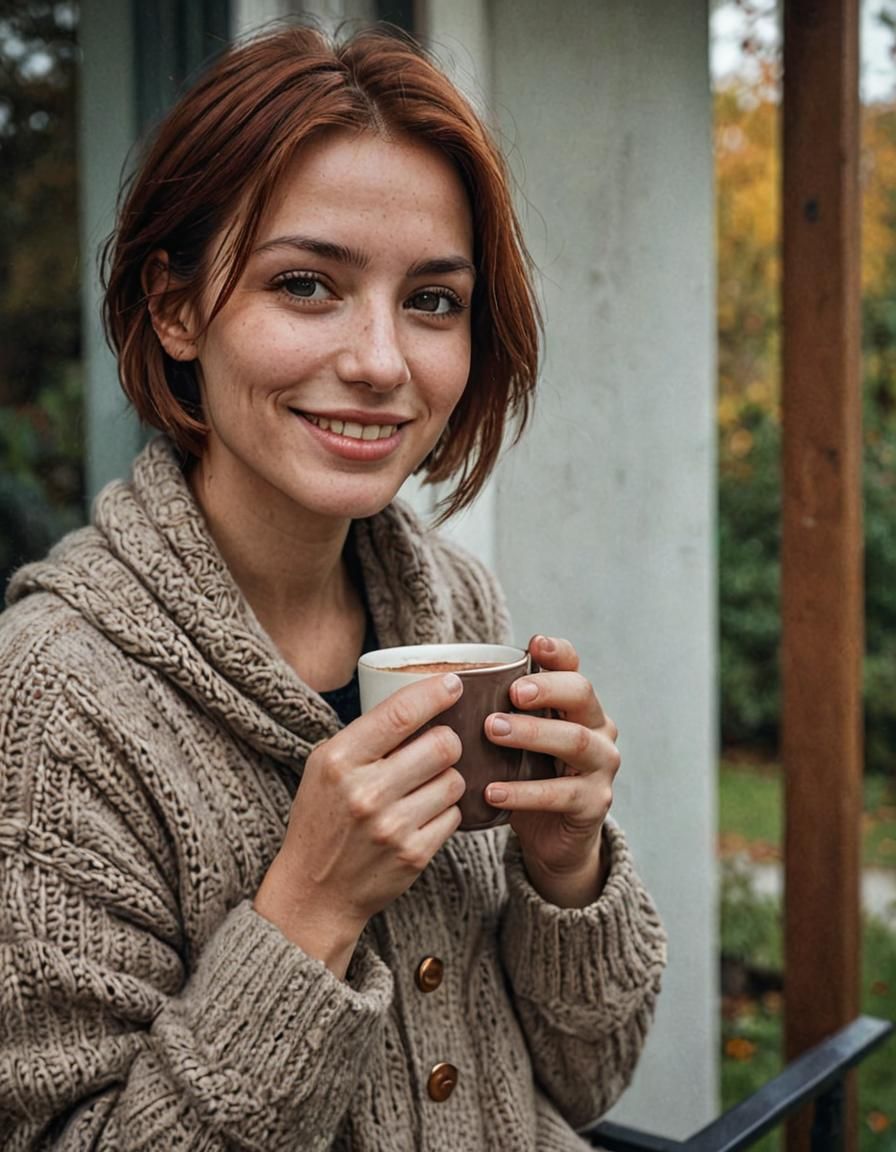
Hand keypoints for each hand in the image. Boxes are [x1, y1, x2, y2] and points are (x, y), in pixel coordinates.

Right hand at [254, 672, 465, 975]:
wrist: (315, 891)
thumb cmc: (323, 818)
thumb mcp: (325, 767)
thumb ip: (366, 736)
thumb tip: (420, 699)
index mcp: (340, 761)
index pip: (400, 713)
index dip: (435, 693)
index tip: (455, 684)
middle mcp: (366, 792)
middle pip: (442, 745)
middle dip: (448, 740)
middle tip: (440, 745)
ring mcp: (392, 826)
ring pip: (454, 780)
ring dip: (448, 778)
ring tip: (426, 785)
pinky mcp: (414, 854)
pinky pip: (454, 816)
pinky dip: (445, 811)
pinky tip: (423, 814)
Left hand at [483, 634, 619, 907]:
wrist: (552, 838)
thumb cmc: (526, 777)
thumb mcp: (515, 741)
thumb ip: (498, 712)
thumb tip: (440, 685)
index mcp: (578, 705)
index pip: (574, 667)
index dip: (557, 652)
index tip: (533, 643)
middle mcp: (597, 728)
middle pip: (581, 694)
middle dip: (545, 688)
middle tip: (510, 693)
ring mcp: (600, 766)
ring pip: (575, 740)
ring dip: (532, 733)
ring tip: (492, 731)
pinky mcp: (594, 804)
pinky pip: (561, 793)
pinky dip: (524, 791)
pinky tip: (492, 790)